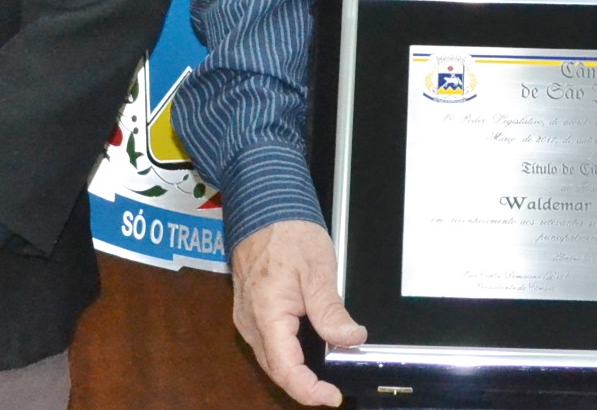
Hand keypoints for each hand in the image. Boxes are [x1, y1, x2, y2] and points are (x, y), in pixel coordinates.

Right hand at [231, 220, 366, 406]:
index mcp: (267, 314)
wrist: (264, 205)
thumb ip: (331, 311)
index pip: (285, 369)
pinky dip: (285, 355)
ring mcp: (245, 316)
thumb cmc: (288, 232)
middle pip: (275, 369)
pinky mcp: (248, 310)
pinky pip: (265, 343)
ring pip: (269, 359)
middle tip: (332, 389)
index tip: (332, 396)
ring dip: (293, 372)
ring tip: (322, 377)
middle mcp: (250, 321)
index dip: (308, 390)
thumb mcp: (318, 270)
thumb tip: (351, 338)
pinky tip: (304, 354)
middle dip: (303, 385)